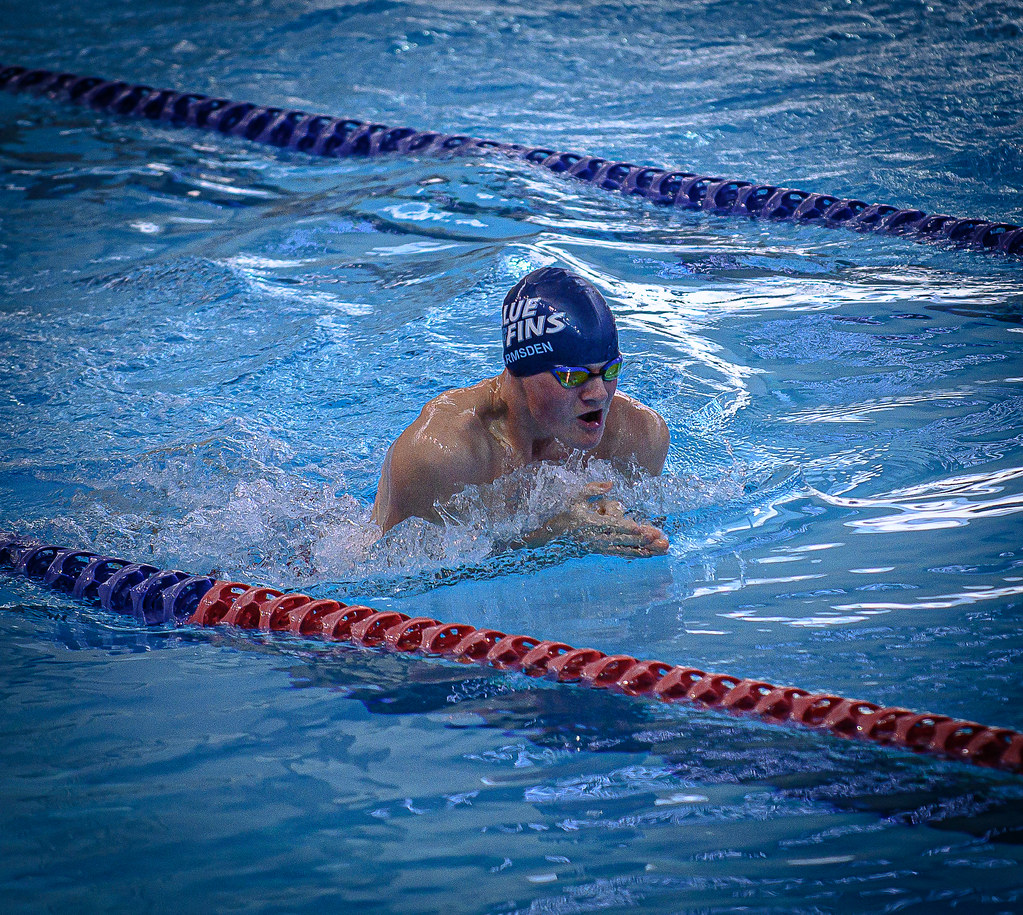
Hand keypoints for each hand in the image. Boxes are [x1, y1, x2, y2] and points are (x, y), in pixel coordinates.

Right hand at [540, 481, 668, 557]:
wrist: (552, 538)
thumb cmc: (565, 515)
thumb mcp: (576, 498)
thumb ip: (593, 489)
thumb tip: (611, 484)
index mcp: (591, 524)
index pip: (611, 526)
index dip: (626, 527)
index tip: (639, 528)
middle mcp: (597, 538)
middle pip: (622, 539)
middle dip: (639, 539)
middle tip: (656, 538)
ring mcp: (600, 547)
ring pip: (624, 549)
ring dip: (642, 549)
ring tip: (658, 550)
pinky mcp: (603, 551)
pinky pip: (622, 553)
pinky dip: (635, 554)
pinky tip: (648, 554)